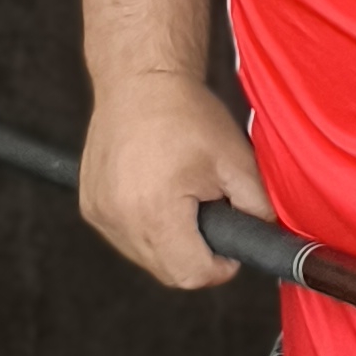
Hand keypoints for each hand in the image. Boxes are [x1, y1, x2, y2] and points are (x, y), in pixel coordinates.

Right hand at [77, 74, 273, 291]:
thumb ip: (256, 209)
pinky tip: (159, 195)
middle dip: (197, 255)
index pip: (192, 274)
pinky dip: (148, 228)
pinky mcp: (91, 206)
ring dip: (172, 243)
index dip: (219, 267)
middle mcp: (119, 218)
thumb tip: (264, 239)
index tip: (230, 246)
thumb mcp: (236, 161)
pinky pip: (127, 238)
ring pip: (147, 258)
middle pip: (169, 272)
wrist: (139, 81)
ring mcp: (100, 213)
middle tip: (210, 215)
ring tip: (183, 199)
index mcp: (155, 210)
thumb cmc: (184, 113)